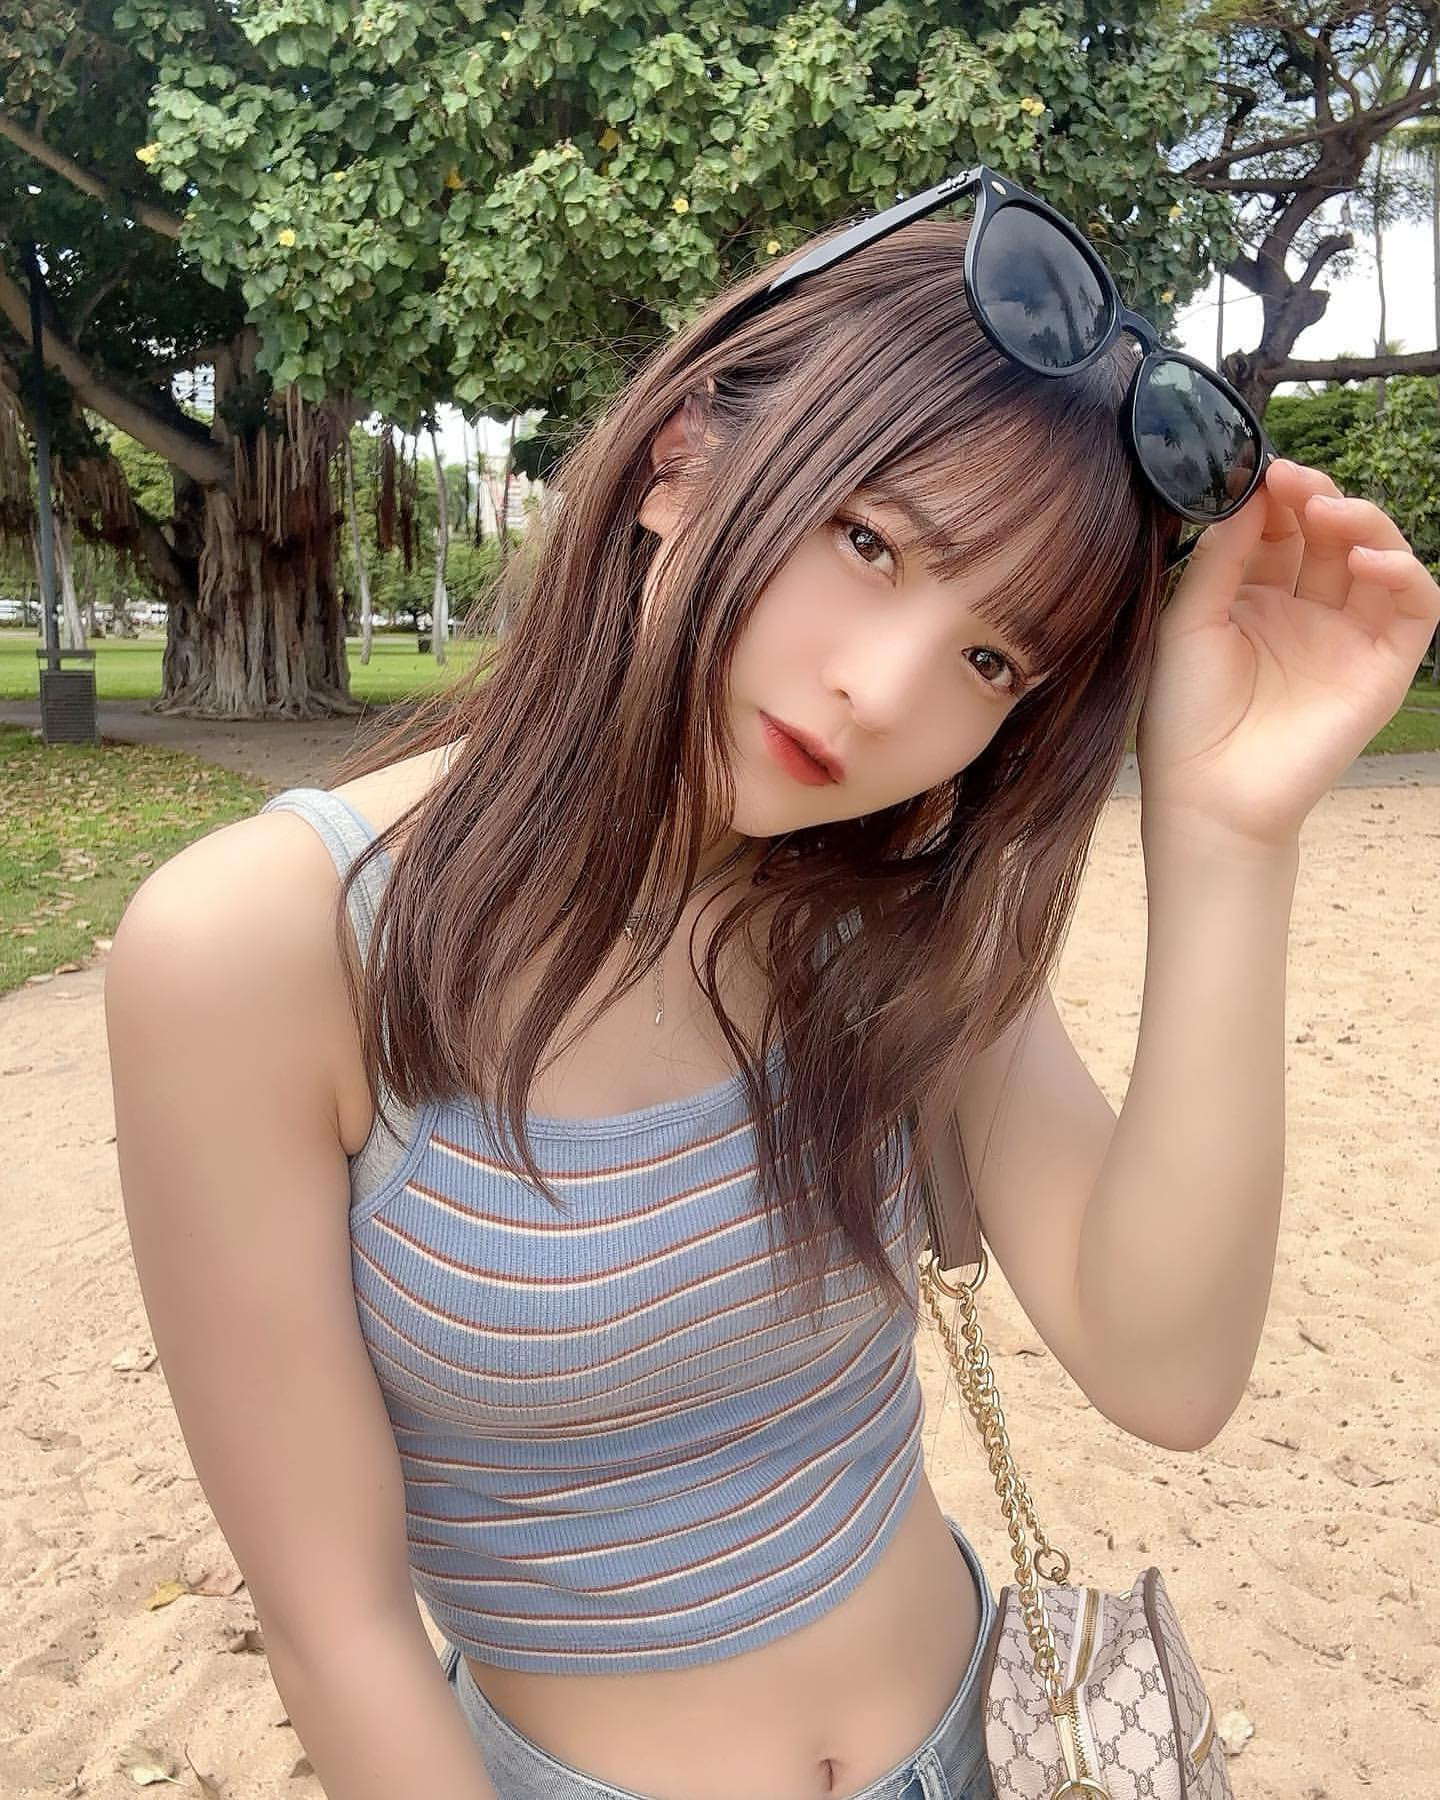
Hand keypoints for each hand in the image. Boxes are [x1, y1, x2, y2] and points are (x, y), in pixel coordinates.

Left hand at [1135, 457, 1439, 851]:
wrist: (1208, 795)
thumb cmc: (1184, 717)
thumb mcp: (1188, 623)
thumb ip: (1221, 556)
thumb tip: (1248, 491)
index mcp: (1253, 599)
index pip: (1281, 529)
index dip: (1277, 497)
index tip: (1263, 471)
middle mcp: (1304, 612)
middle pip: (1329, 534)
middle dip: (1317, 499)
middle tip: (1294, 482)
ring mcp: (1347, 637)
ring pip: (1377, 558)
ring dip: (1361, 523)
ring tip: (1327, 512)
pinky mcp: (1382, 666)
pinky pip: (1415, 607)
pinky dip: (1403, 573)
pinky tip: (1366, 559)